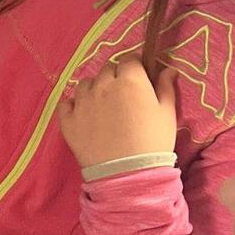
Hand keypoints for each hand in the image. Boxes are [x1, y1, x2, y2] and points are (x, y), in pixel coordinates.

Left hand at [59, 55, 177, 168]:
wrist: (127, 173)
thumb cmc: (153, 141)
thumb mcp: (167, 113)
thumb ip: (166, 87)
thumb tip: (169, 69)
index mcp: (129, 80)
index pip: (129, 60)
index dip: (134, 66)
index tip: (139, 73)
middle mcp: (102, 85)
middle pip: (107, 70)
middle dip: (115, 76)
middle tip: (123, 93)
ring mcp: (82, 102)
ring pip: (86, 84)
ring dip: (94, 88)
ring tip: (103, 104)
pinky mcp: (67, 120)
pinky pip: (66, 103)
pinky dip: (73, 105)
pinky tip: (83, 113)